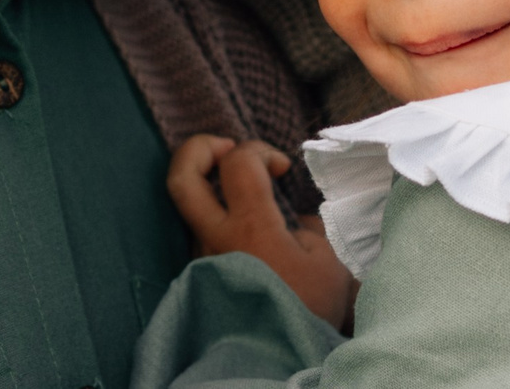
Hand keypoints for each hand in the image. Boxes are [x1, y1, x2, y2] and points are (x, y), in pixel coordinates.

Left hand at [165, 134, 355, 329]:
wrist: (282, 361)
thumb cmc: (309, 311)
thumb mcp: (328, 262)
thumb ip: (307, 228)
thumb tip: (292, 220)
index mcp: (250, 228)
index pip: (237, 163)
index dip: (259, 149)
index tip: (281, 167)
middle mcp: (215, 239)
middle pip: (181, 176)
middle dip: (201, 148)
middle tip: (228, 150)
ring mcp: (202, 259)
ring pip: (188, 206)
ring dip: (210, 187)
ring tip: (242, 192)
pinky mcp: (200, 277)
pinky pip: (200, 234)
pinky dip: (217, 217)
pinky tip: (246, 231)